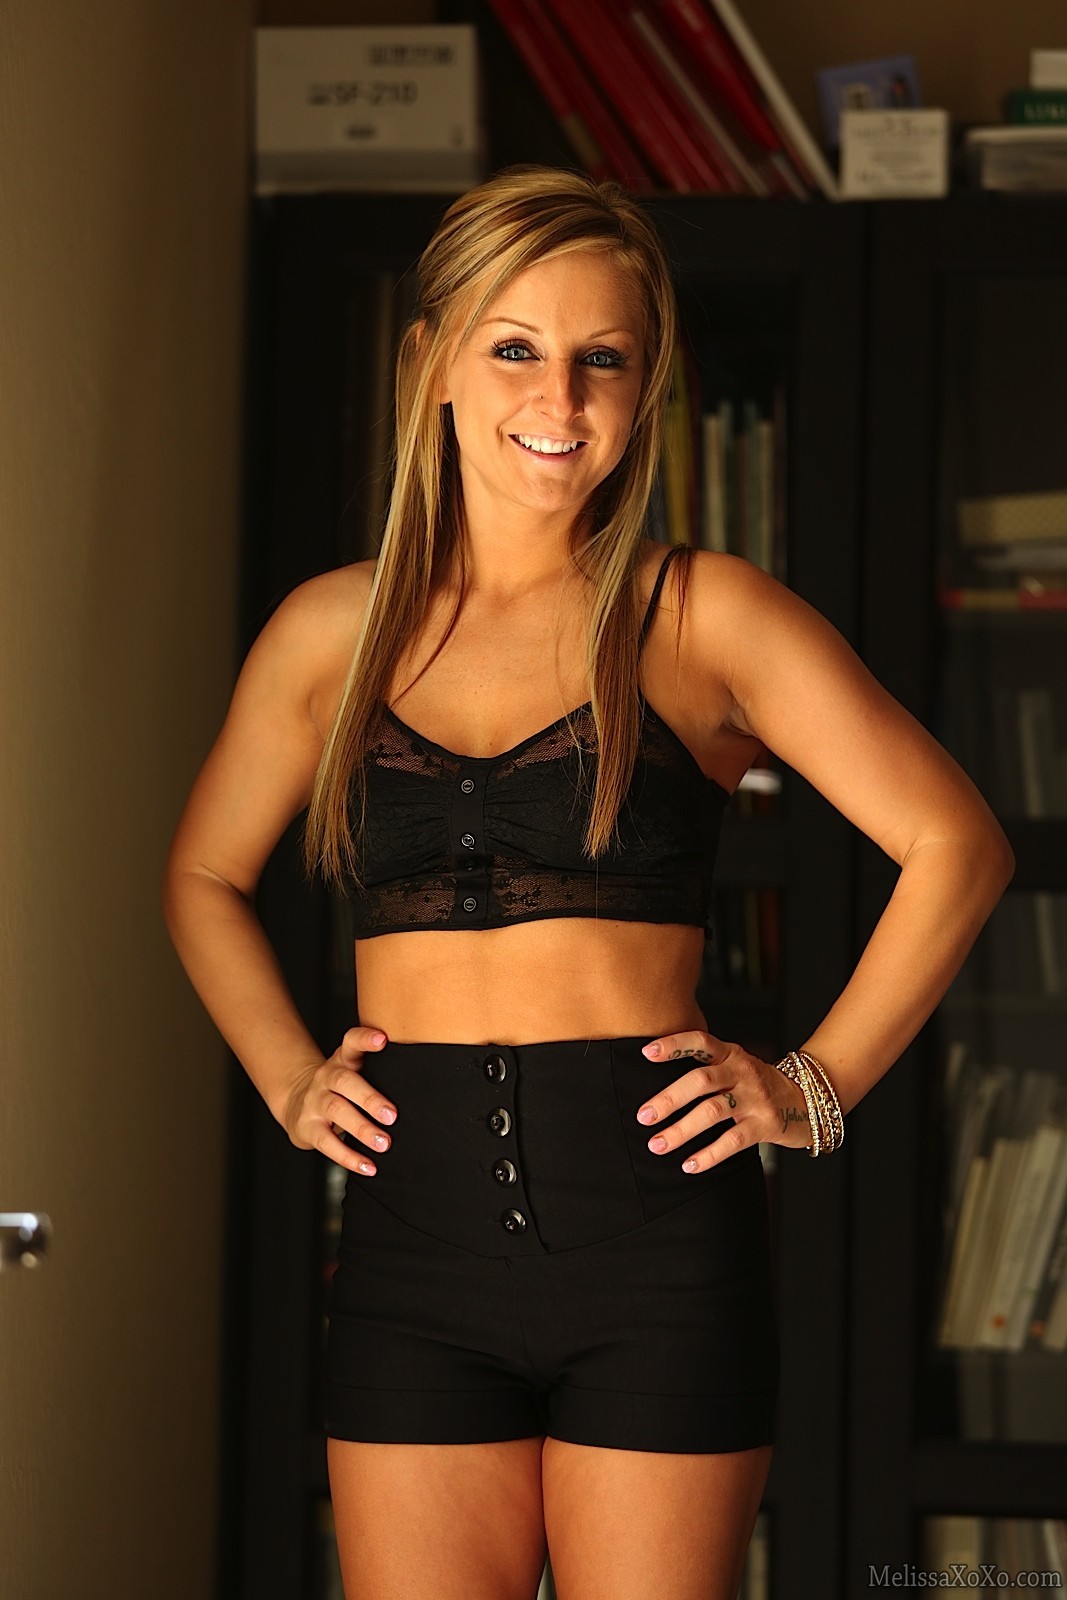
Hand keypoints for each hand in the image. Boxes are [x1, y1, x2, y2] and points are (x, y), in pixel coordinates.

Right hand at [280, 1026, 396, 1174]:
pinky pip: (327, 1142)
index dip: (365, 1038)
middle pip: (345, 1082)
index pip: (351, 1042)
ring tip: (384, 1144)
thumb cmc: (339, 1089)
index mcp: (342, 1060)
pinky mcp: (307, 1127)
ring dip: (362, 1129)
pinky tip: (368, 1166)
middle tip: (392, 1116)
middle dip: (370, 1099)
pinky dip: (349, 1157)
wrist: (297, 1102)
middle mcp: (326, 1077)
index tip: (382, 1039)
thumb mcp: (353, 1071)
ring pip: (337, 1111)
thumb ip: (378, 1071)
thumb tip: (423, 1089)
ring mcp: (315, 1101)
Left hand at [637, 1030, 811, 1169]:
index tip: (646, 1053)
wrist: (810, 1100)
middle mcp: (742, 1072)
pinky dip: (709, 1155)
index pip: (700, 1041)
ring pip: (713, 1112)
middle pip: (701, 1081)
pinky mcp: (766, 1125)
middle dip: (669, 1099)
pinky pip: (733, 1141)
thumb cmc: (758, 1085)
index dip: (674, 1045)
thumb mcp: (736, 1066)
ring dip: (681, 1130)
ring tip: (657, 1145)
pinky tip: (690, 1165)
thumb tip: (655, 1086)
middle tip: (643, 1116)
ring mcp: (755, 1098)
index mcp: (730, 1054)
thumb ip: (706, 1069)